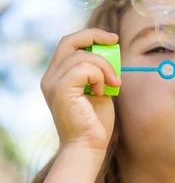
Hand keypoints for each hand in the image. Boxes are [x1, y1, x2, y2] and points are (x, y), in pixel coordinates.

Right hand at [40, 29, 121, 154]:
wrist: (89, 147)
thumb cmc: (95, 122)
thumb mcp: (98, 89)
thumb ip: (97, 71)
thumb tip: (110, 50)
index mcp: (57, 76)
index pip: (69, 44)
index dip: (90, 36)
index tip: (112, 39)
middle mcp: (50, 77)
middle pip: (70, 41)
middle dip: (95, 36)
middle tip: (116, 41)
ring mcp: (53, 83)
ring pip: (83, 56)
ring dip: (105, 67)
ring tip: (112, 84)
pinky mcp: (61, 89)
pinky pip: (85, 68)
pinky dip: (99, 76)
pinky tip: (102, 92)